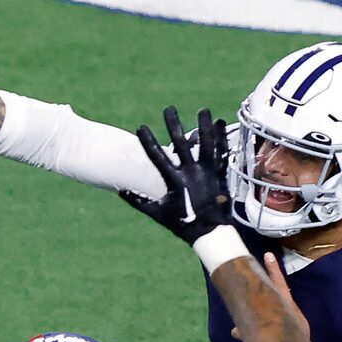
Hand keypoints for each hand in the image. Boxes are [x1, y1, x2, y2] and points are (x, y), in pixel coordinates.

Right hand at [120, 106, 234, 242]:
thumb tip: (120, 191)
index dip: (148, 141)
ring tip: (203, 110)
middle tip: (169, 109)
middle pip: (181, 144)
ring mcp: (207, 172)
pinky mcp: (220, 173)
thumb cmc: (182, 223)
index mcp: (175, 181)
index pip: (157, 157)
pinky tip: (221, 122)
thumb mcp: (157, 213)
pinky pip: (221, 152)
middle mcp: (191, 173)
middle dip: (174, 125)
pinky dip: (221, 137)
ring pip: (206, 144)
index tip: (140, 126)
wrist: (210, 232)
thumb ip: (138, 201)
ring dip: (205, 125)